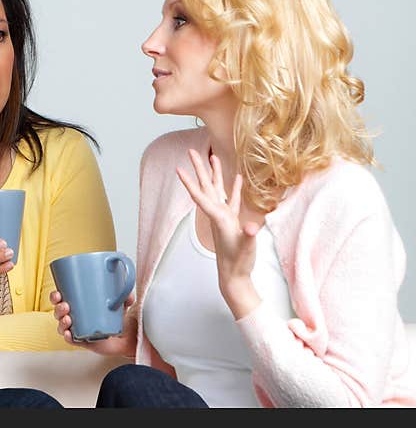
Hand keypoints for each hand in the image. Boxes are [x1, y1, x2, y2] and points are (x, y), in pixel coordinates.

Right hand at [50, 290, 135, 356]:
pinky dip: (68, 337)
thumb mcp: (121, 303)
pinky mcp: (84, 341)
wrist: (126, 336)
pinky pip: (72, 340)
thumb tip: (128, 294)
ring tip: (68, 319)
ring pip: (62, 326)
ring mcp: (78, 330)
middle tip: (65, 306)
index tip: (57, 293)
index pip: (61, 299)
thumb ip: (125, 296)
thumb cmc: (118, 316)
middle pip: (59, 313)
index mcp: (79, 305)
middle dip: (58, 309)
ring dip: (61, 322)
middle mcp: (75, 317)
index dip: (55, 297)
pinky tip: (68, 333)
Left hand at [176, 149, 261, 316]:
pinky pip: (232, 200)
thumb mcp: (245, 248)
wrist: (235, 276)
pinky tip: (237, 178)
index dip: (189, 182)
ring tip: (212, 156)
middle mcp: (218, 214)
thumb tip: (250, 228)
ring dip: (214, 173)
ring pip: (218, 189)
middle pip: (206, 186)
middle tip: (190, 151)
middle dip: (198, 168)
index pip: (200, 196)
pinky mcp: (232, 221)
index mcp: (218, 217)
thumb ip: (248, 237)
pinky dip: (233, 188)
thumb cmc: (238, 263)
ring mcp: (225, 217)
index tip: (179, 168)